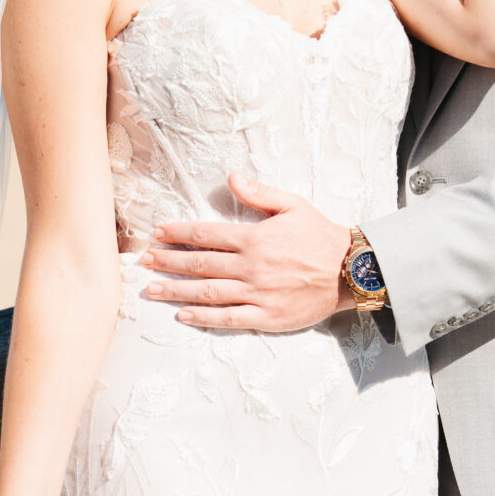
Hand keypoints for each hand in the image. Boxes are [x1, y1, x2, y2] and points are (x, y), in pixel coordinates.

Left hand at [142, 174, 354, 331]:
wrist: (351, 270)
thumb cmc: (321, 235)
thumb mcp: (293, 205)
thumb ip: (259, 193)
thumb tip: (231, 177)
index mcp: (255, 237)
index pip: (206, 234)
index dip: (178, 233)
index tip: (157, 233)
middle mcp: (251, 266)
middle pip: (200, 264)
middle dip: (168, 261)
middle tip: (143, 261)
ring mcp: (258, 293)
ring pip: (208, 292)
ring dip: (176, 291)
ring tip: (152, 290)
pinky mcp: (268, 317)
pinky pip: (229, 318)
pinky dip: (204, 318)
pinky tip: (184, 315)